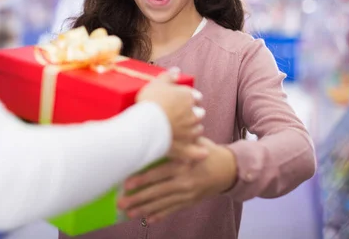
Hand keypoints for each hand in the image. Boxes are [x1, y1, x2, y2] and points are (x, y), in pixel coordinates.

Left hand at [118, 138, 236, 223]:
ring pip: (162, 203)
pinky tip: (147, 219)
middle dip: (138, 198)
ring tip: (128, 212)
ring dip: (144, 209)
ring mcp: (187, 194)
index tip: (126, 183)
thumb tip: (155, 129)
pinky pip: (172, 210)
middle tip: (121, 202)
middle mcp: (185, 181)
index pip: (159, 172)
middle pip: (157, 191)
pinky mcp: (190, 201)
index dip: (142, 178)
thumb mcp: (194, 141)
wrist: (227, 169)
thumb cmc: (206, 151)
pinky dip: (159, 215)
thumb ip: (177, 139)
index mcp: (184, 164)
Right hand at [136, 68, 206, 161]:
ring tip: (182, 131)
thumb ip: (168, 76)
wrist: (145, 125)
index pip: (196, 96)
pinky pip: (196, 152)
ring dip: (193, 130)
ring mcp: (190, 131)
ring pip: (198, 130)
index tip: (181, 101)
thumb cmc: (149, 102)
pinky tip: (202, 152)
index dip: (189, 98)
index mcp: (188, 97)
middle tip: (180, 116)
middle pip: (199, 113)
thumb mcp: (157, 83)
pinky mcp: (185, 147)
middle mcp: (194, 114)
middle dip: (192, 114)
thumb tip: (176, 71)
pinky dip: (199, 153)